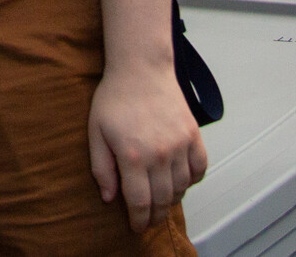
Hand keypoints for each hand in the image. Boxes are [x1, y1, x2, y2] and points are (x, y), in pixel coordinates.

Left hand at [89, 64, 209, 232]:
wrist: (141, 69)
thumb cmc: (115, 98)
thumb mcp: (96, 132)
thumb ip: (101, 168)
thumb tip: (110, 198)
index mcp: (133, 156)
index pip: (140, 202)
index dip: (139, 220)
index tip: (136, 226)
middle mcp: (160, 154)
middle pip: (162, 200)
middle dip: (155, 216)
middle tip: (149, 220)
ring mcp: (180, 145)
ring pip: (182, 187)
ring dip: (172, 199)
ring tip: (162, 201)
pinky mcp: (193, 135)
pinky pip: (200, 168)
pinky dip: (193, 180)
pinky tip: (181, 181)